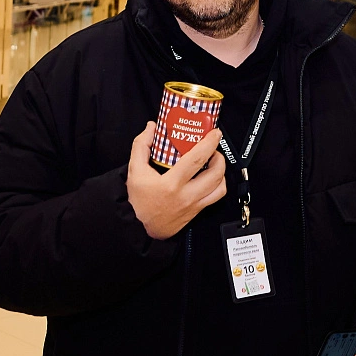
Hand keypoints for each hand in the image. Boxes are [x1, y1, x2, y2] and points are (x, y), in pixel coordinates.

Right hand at [127, 122, 226, 239]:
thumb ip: (141, 145)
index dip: (209, 143)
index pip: (196, 159)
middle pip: (215, 173)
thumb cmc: (137, 201)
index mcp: (171, 184)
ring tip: (214, 162)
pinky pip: (216, 197)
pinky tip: (211, 178)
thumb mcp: (134, 170)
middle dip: (219, 156)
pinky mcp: (196, 211)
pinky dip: (219, 185)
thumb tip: (151, 128)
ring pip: (220, 187)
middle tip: (213, 148)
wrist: (137, 227)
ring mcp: (193, 205)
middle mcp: (186, 195)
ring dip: (221, 171)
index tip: (214, 133)